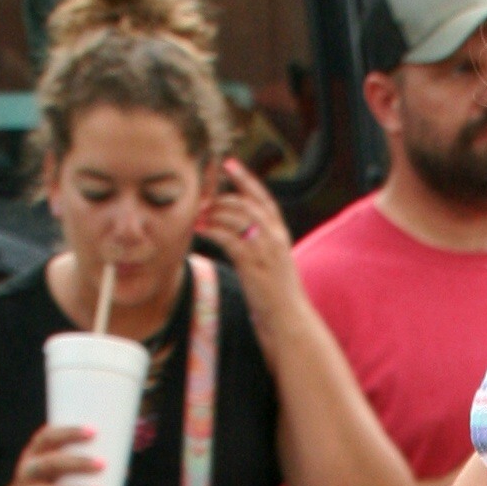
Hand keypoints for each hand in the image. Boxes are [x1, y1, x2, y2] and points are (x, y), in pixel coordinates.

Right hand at [7, 419, 105, 485]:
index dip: (69, 432)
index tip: (93, 431)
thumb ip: (78, 464)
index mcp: (32, 455)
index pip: (46, 437)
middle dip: (77, 462)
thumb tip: (124, 468)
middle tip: (102, 464)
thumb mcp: (50, 471)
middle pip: (50, 464)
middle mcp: (28, 473)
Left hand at [199, 157, 295, 320]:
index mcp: (280, 234)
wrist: (289, 321)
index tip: (229, 164)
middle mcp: (274, 237)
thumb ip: (260, 244)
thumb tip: (239, 233)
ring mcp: (264, 250)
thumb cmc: (278, 296)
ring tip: (197, 215)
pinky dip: (211, 231)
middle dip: (221, 197)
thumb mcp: (273, 263)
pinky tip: (199, 230)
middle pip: (246, 203)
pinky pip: (228, 239)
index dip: (246, 179)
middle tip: (202, 198)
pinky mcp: (252, 265)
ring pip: (236, 217)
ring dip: (213, 213)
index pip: (263, 198)